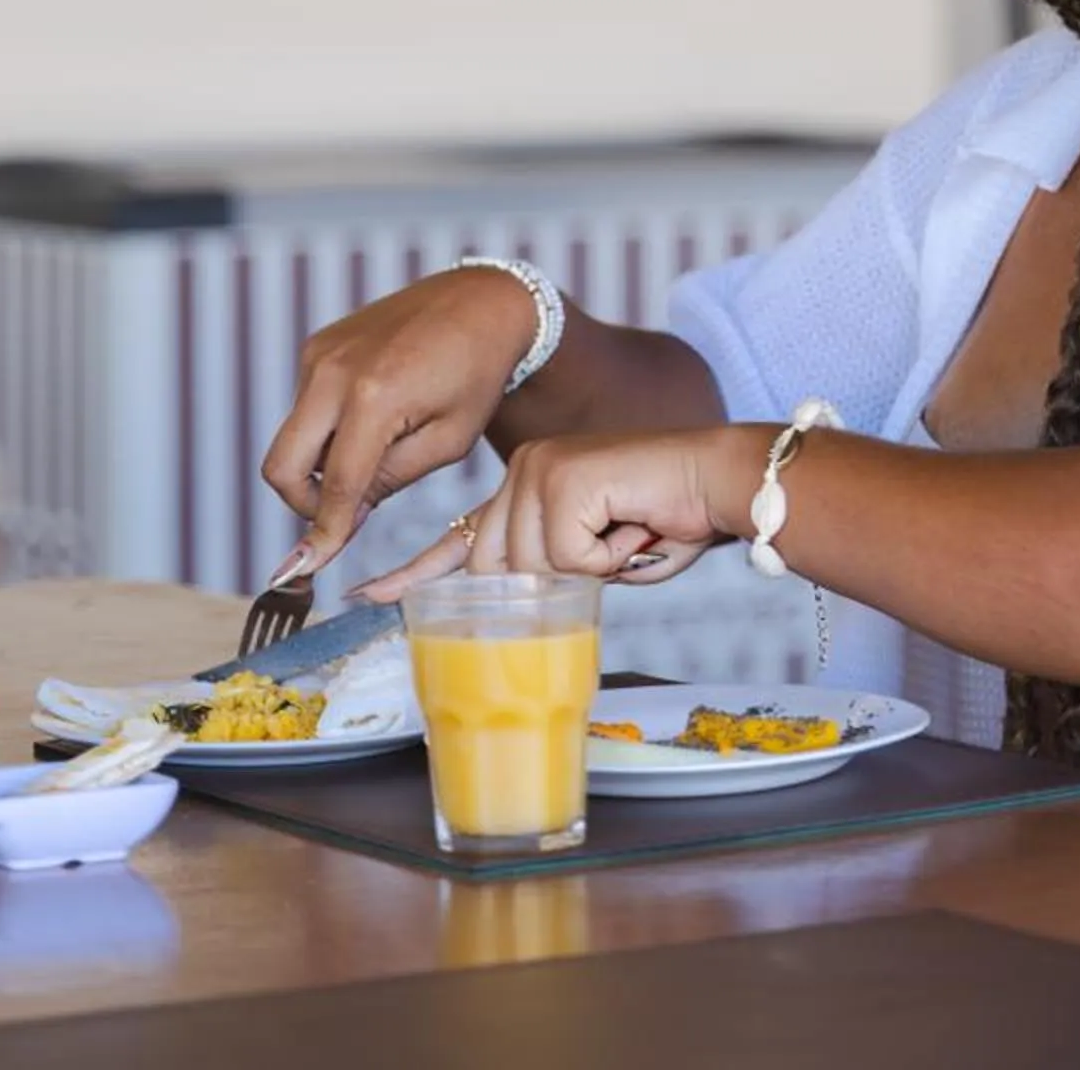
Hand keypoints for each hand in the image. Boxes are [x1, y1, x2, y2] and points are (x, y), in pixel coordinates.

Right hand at [260, 270, 538, 577]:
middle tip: (342, 514)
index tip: (310, 568)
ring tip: (378, 453)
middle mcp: (333, 370)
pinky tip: (372, 420)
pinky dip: (327, 430)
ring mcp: (320, 353)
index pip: (336, 486)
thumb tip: (341, 517)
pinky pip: (304, 407)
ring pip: (292, 439)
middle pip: (281, 466)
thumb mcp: (447, 442)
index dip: (324, 535)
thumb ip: (388, 482)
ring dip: (321, 464)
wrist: (479, 301)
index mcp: (374, 396)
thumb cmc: (476, 373)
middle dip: (304, 504)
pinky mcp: (318, 344)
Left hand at [354, 425, 767, 599]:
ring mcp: (537, 470)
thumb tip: (522, 609)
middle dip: (552, 586)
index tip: (366, 595)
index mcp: (524, 492)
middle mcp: (522, 474)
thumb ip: (552, 577)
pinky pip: (567, 557)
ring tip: (626, 535)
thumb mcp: (595, 561)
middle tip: (611, 552)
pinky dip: (607, 558)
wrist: (713, 483)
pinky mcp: (561, 475)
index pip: (457, 540)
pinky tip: (630, 525)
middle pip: (496, 571)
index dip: (414, 574)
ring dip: (590, 570)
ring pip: (530, 570)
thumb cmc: (665, 521)